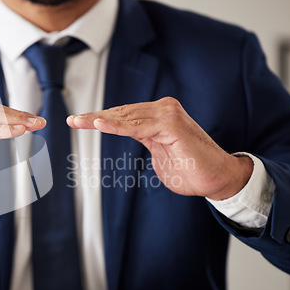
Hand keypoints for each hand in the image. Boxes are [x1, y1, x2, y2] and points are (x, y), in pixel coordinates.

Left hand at [67, 97, 252, 199]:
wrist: (219, 179)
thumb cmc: (191, 170)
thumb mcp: (159, 155)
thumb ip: (145, 141)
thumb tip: (131, 134)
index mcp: (158, 117)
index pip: (123, 116)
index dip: (100, 119)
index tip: (77, 121)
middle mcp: (163, 110)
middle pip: (121, 113)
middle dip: (94, 117)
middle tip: (71, 120)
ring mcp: (168, 115)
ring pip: (127, 117)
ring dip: (100, 119)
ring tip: (78, 121)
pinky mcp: (172, 124)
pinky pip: (138, 126)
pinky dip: (118, 125)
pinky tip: (99, 124)